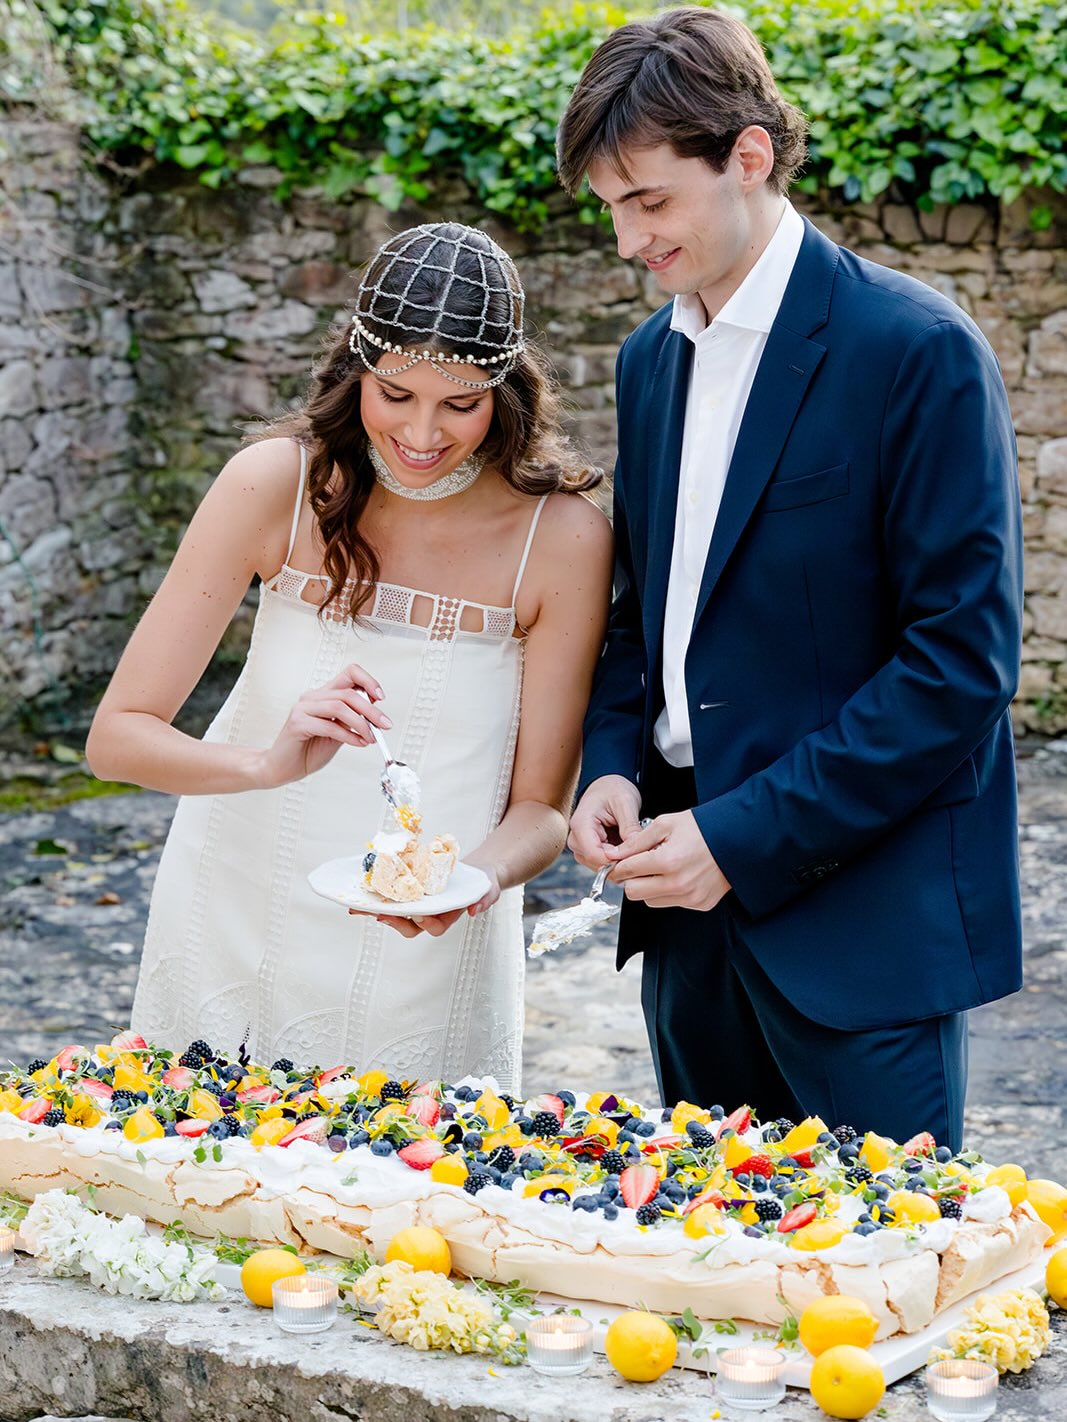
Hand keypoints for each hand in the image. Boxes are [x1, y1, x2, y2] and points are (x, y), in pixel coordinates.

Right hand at [259, 663, 389, 786]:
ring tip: (370, 737)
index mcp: (323, 695)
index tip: (381, 697)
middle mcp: (312, 697)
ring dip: (361, 723)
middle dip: (371, 710)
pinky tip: (358, 742)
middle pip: (348, 693)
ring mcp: (302, 708)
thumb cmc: (309, 750)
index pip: (349, 673)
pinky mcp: (298, 723)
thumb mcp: (339, 733)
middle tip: (384, 725)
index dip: (368, 681)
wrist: (284, 768)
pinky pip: (329, 725)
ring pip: (340, 706)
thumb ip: (352, 719)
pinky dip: (348, 735)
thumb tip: (375, 709)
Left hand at [353, 863, 501, 939]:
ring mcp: (417, 906)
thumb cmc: (481, 885)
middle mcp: (429, 916)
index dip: (425, 923)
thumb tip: (474, 910)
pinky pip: (392, 899)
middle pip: (408, 926)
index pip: (434, 927)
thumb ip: (484, 900)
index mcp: (446, 918)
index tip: (419, 915)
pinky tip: (363, 895)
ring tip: (359, 908)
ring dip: (377, 912)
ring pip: (395, 914)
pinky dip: (377, 898)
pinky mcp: (409, 894)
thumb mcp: (489, 891)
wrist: (475, 874)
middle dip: (393, 921)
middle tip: (380, 914)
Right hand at [567, 775, 642, 867]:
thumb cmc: (612, 790)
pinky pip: (605, 864)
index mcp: (580, 824)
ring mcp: (581, 848)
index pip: (594, 854)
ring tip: (636, 847)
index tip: (637, 856)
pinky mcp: (589, 852)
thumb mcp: (625, 802)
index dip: (617, 860)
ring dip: (621, 861)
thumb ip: (630, 827)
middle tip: (642, 851)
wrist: (606, 787)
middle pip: (598, 864)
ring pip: (602, 867)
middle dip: (621, 861)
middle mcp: (576, 839)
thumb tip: (636, 851)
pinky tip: (629, 849)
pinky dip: (619, 860)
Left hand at [607, 810, 730, 910]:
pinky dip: (668, 892)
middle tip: (639, 864)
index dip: (619, 864)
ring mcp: (690, 897)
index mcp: (668, 861)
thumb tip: (615, 855)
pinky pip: (671, 903)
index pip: (627, 871)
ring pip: (650, 901)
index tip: (619, 860)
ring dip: (649, 886)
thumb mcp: (665, 824)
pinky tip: (679, 875)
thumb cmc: (702, 828)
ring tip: (663, 868)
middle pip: (633, 892)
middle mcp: (679, 884)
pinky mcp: (700, 904)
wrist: (736, 839)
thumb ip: (637, 841)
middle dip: (631, 878)